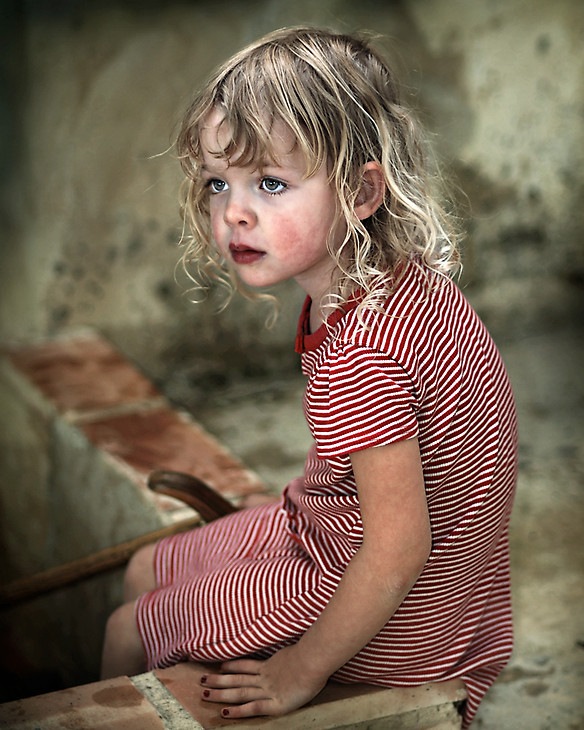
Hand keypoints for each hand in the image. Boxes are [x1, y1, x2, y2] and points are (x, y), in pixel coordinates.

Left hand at [200, 645, 327, 718]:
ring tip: (205, 694)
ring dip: (221, 694)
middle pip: (237, 679)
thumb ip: (292, 651)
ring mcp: (268, 690)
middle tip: (201, 681)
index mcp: (271, 664)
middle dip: (219, 681)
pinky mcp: (274, 704)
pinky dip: (238, 711)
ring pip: (239, 692)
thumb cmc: (312, 653)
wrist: (314, 660)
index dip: (233, 666)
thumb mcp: (299, 648)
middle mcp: (265, 677)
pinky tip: (225, 713)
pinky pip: (252, 707)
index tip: (220, 666)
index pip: (247, 665)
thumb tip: (298, 645)